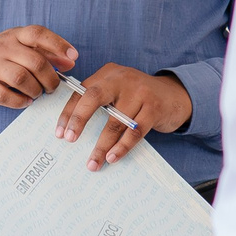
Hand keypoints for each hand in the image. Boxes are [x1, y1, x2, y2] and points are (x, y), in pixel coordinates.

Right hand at [0, 26, 77, 108]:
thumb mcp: (20, 48)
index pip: (38, 33)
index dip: (58, 44)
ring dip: (35, 90)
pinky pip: (5, 95)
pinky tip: (25, 101)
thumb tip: (70, 62)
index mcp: (15, 35)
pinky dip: (19, 101)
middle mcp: (3, 47)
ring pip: (21, 78)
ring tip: (37, 94)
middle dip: (50, 78)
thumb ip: (46, 53)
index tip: (73, 57)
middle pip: (34, 61)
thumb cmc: (0, 58)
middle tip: (52, 87)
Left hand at [58, 65, 191, 168]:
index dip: (69, 113)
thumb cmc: (139, 98)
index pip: (81, 91)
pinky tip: (113, 157)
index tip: (60, 133)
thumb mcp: (118, 91)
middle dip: (79, 119)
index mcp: (107, 73)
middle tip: (69, 139)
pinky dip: (122, 147)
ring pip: (115, 121)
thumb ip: (100, 100)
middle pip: (94, 97)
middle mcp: (121, 78)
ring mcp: (139, 91)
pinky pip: (134, 131)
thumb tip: (72, 128)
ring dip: (102, 145)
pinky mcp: (154, 107)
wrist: (176, 95)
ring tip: (93, 162)